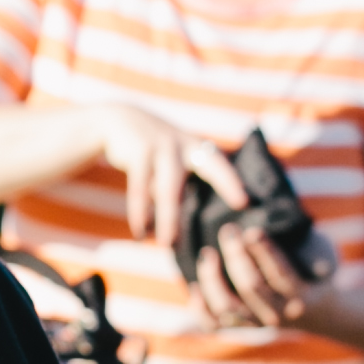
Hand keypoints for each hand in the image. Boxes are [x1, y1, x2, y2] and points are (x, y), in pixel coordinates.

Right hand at [83, 107, 239, 243]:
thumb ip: (184, 184)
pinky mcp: (139, 151)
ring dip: (168, 218)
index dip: (233, 181)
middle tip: (240, 206)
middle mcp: (184, 145)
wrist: (118, 119)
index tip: (245, 202)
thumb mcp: (172, 161)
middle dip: (226, 185)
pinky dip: (139, 212)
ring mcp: (162, 145)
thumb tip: (200, 224)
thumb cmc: (152, 151)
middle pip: (210, 169)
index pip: (222, 165)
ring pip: (169, 189)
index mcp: (197, 148)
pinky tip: (140, 232)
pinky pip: (139, 188)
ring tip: (166, 244)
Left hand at [191, 213, 345, 333]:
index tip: (251, 231)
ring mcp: (256, 324)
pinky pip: (212, 324)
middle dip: (236, 255)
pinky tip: (195, 285)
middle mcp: (277, 314)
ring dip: (211, 278)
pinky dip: (199, 307)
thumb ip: (313, 246)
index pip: (280, 274)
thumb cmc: (314, 272)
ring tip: (207, 253)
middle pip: (250, 287)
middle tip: (228, 230)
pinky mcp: (240, 328)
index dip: (264, 252)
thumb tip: (291, 231)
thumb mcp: (323, 256)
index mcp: (300, 297)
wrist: (317, 312)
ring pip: (225, 306)